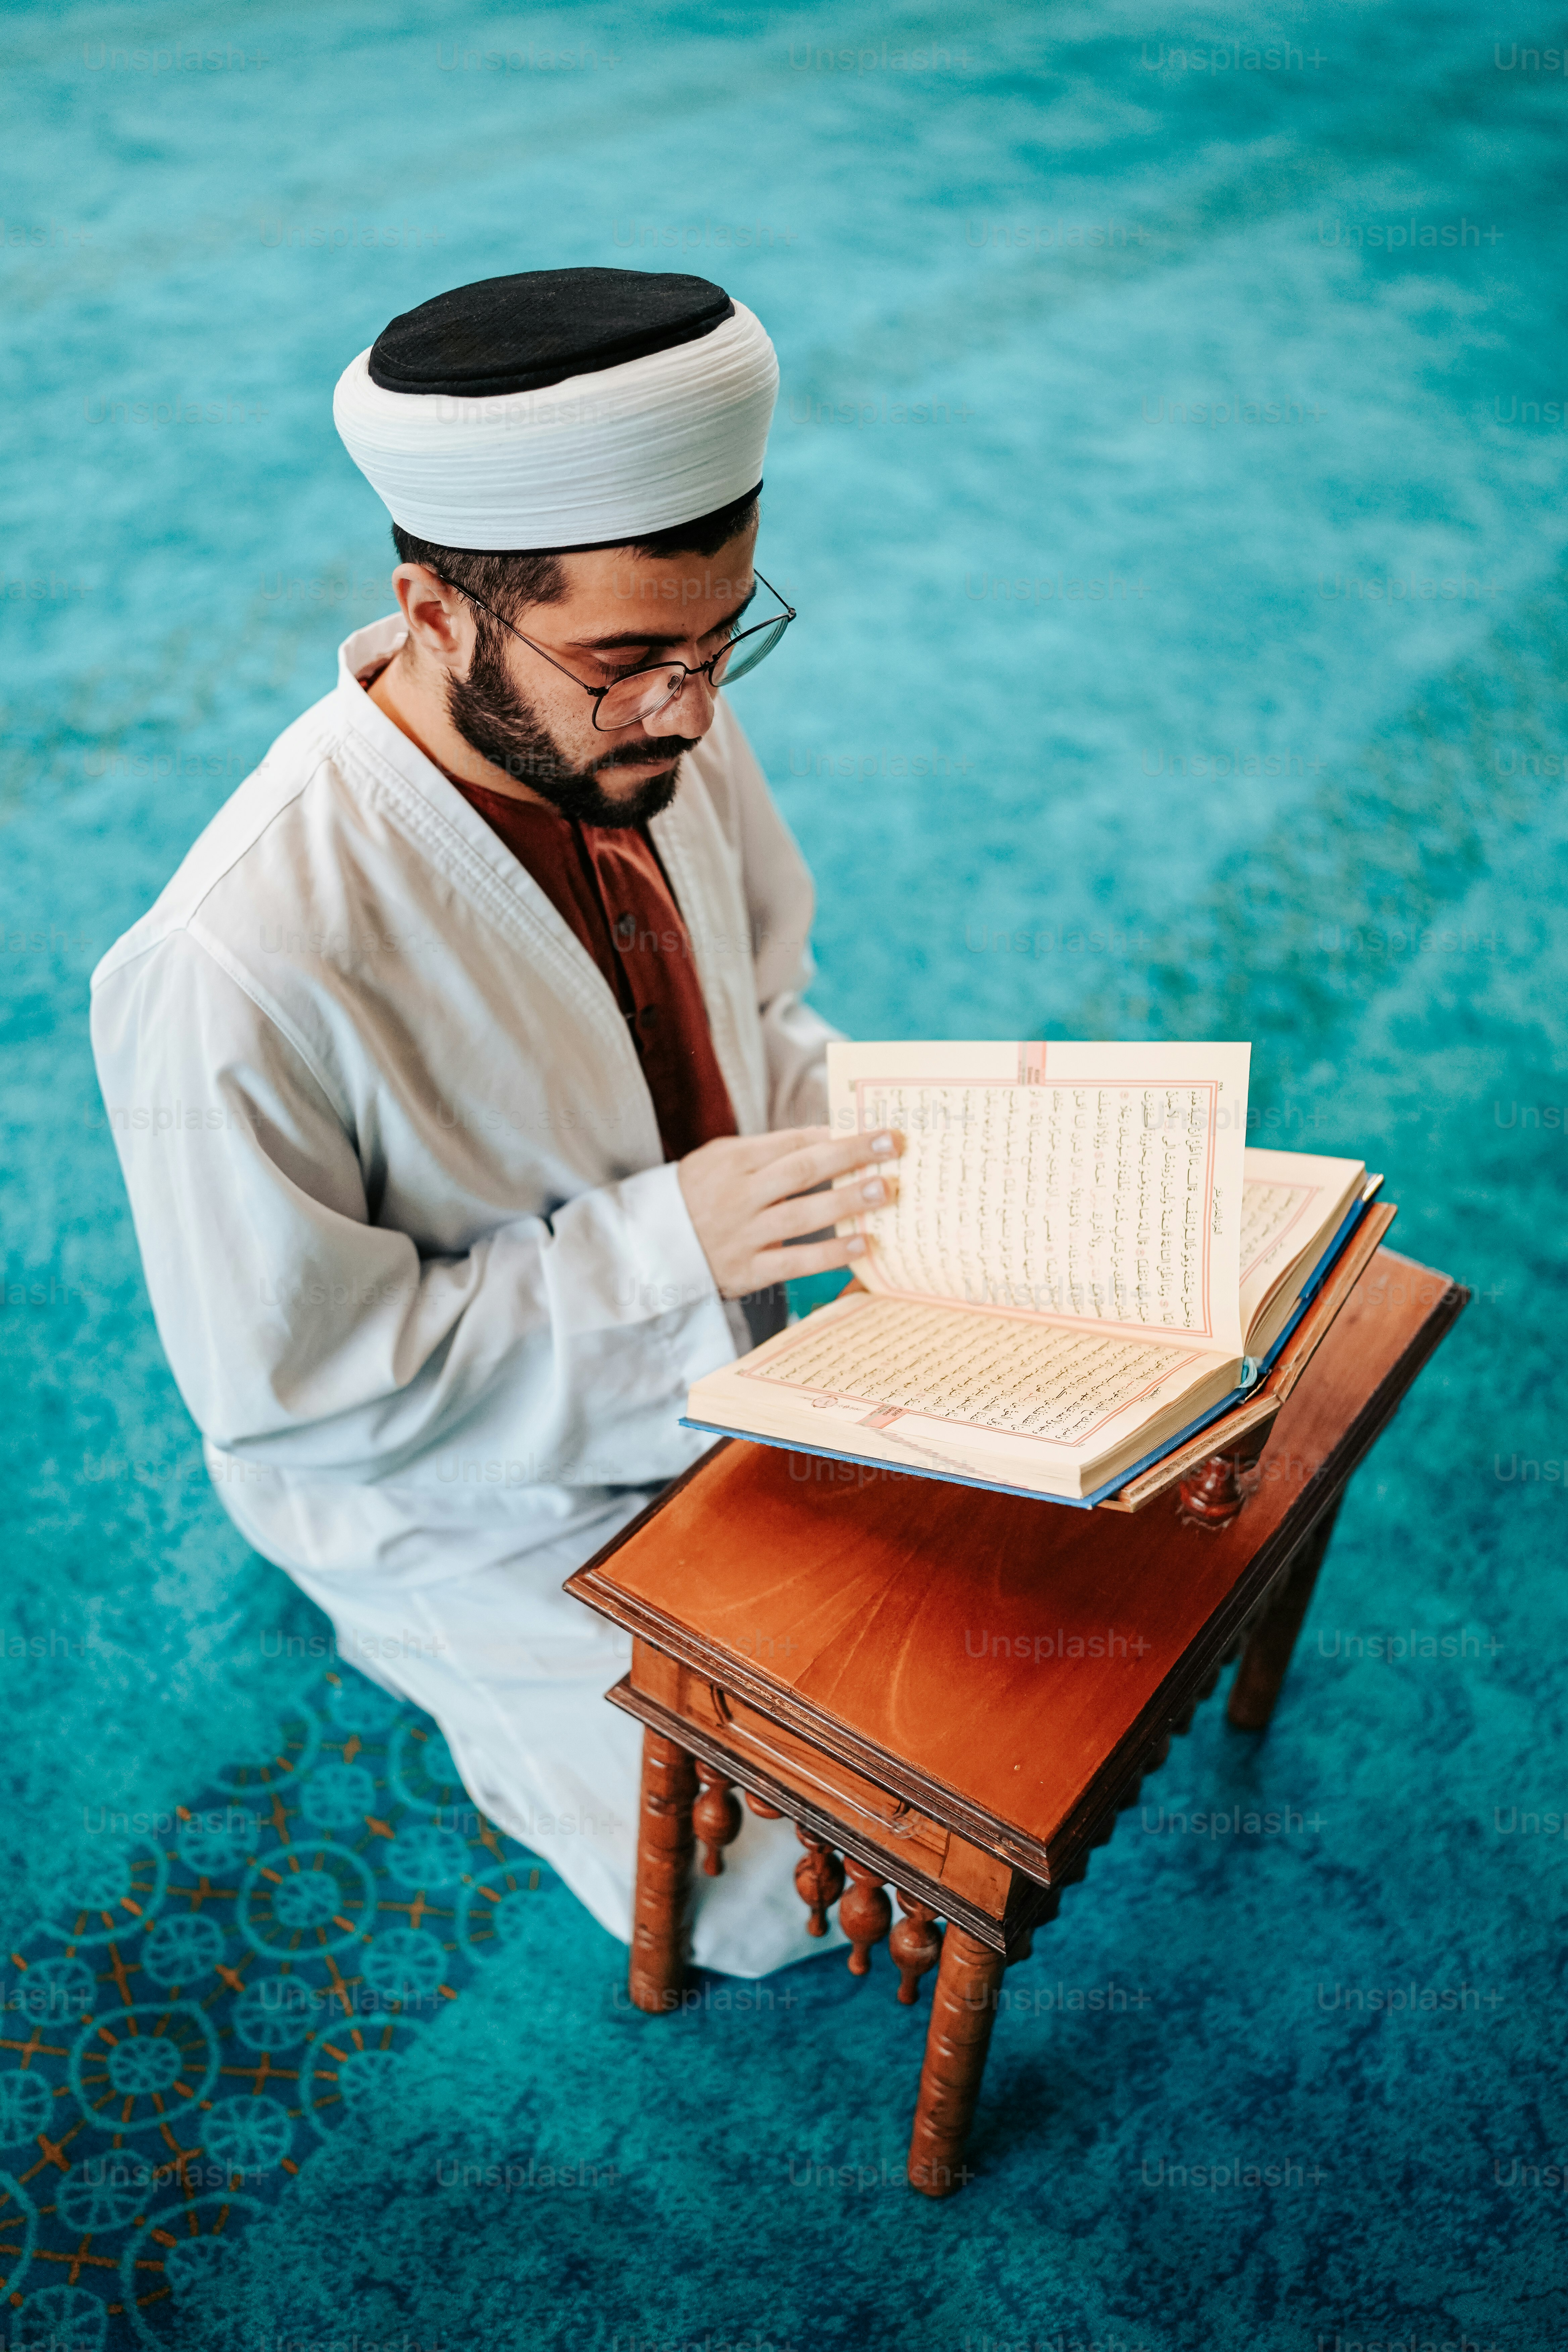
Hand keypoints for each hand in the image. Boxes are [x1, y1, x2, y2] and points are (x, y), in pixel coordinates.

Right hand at [678, 1125, 903, 1300]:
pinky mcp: (746, 1272)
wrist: (648, 1247)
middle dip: (851, 1155)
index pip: (791, 1142)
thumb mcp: (721, 1160)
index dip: (835, 1136)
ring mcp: (742, 1235)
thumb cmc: (699, 1195)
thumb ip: (769, 1150)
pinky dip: (828, 1254)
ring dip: (848, 1201)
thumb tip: (828, 1137)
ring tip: (886, 1190)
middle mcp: (738, 1195)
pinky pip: (793, 1262)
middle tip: (893, 1145)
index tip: (874, 1131)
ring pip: (802, 1214)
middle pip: (803, 1170)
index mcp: (732, 1161)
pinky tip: (861, 1244)